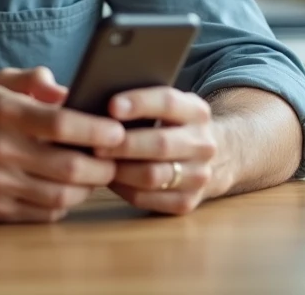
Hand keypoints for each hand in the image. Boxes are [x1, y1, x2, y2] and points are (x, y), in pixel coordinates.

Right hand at [0, 67, 124, 222]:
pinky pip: (44, 214)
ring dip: (87, 188)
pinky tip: (69, 191)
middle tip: (115, 159)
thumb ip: (34, 79)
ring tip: (95, 175)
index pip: (61, 123)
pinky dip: (64, 204)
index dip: (96, 130)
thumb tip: (68, 91)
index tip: (118, 132)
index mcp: (6, 114)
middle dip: (102, 166)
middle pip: (69, 166)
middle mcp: (2, 150)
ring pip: (61, 195)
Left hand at [96, 87, 219, 215]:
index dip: (139, 103)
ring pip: (154, 175)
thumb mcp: (167, 106)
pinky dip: (123, 189)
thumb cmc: (170, 125)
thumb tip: (98, 102)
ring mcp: (199, 175)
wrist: (209, 156)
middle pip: (161, 144)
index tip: (111, 106)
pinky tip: (109, 179)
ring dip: (121, 170)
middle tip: (95, 144)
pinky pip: (148, 198)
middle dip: (124, 144)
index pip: (168, 103)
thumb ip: (143, 103)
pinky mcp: (188, 202)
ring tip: (98, 163)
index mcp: (196, 112)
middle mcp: (204, 144)